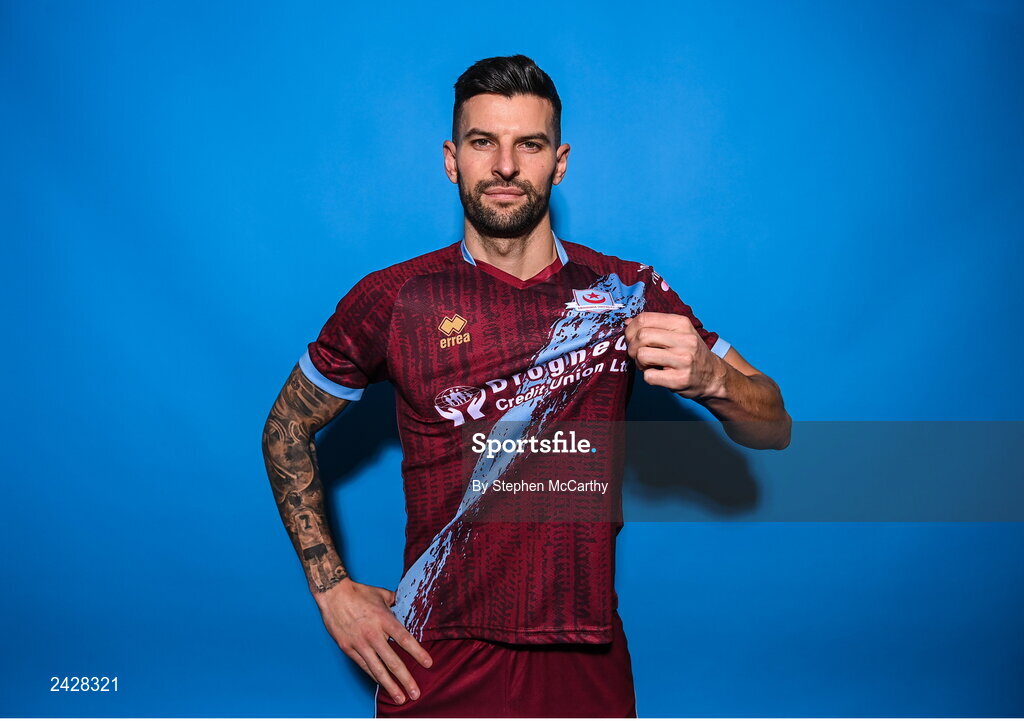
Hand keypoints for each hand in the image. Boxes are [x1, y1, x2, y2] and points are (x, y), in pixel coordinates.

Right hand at [313, 578, 432, 703]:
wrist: (333, 594)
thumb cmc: (358, 593)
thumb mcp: (381, 594)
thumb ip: (395, 601)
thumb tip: (404, 602)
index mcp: (384, 619)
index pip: (405, 639)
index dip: (418, 653)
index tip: (428, 664)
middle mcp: (373, 634)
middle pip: (393, 661)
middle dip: (406, 679)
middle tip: (416, 693)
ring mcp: (360, 643)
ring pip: (377, 669)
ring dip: (390, 685)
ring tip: (400, 697)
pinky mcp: (348, 648)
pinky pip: (364, 666)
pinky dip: (374, 676)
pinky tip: (382, 684)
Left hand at [624, 311, 724, 398]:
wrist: (713, 377)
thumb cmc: (690, 353)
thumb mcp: (678, 332)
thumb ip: (654, 326)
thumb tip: (627, 323)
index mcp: (681, 323)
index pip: (644, 318)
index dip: (631, 329)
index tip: (631, 338)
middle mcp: (685, 339)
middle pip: (641, 336)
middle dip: (632, 347)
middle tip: (638, 354)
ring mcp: (683, 360)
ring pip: (642, 355)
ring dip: (639, 362)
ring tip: (648, 365)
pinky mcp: (680, 380)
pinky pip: (649, 376)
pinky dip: (648, 377)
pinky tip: (657, 375)